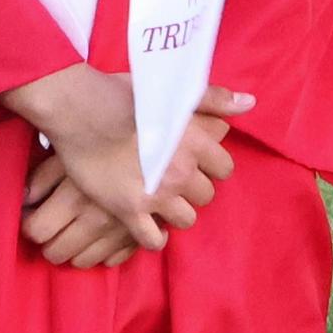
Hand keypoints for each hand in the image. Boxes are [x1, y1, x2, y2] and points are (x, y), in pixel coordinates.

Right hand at [0, 66, 255, 249]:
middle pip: (207, 195)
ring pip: (187, 219)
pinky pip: (154, 240)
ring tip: (164, 201)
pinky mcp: (129, 211)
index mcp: (195, 142)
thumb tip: (250, 103)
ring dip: (178, 211)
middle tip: (176, 180)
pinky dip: (154, 236)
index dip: (212, 165)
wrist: (82, 110)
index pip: (225, 168)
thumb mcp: (174, 92)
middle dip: (195, 188)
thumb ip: (214, 99)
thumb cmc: (126, 95)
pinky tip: (148, 224)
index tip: (198, 162)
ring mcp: (156, 194)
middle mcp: (181, 171)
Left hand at [20, 147, 138, 268]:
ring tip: (78, 231)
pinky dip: (107, 252)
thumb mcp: (76, 149)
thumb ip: (45, 177)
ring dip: (76, 251)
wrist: (167, 136)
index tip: (33, 215)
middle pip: (57, 252)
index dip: (30, 224)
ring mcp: (119, 232)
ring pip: (85, 261)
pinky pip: (115, 260)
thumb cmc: (114, 137)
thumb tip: (25, 200)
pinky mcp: (142, 236)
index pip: (37, 230)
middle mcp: (96, 221)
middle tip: (53, 227)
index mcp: (76, 198)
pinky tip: (105, 235)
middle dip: (49, 242)